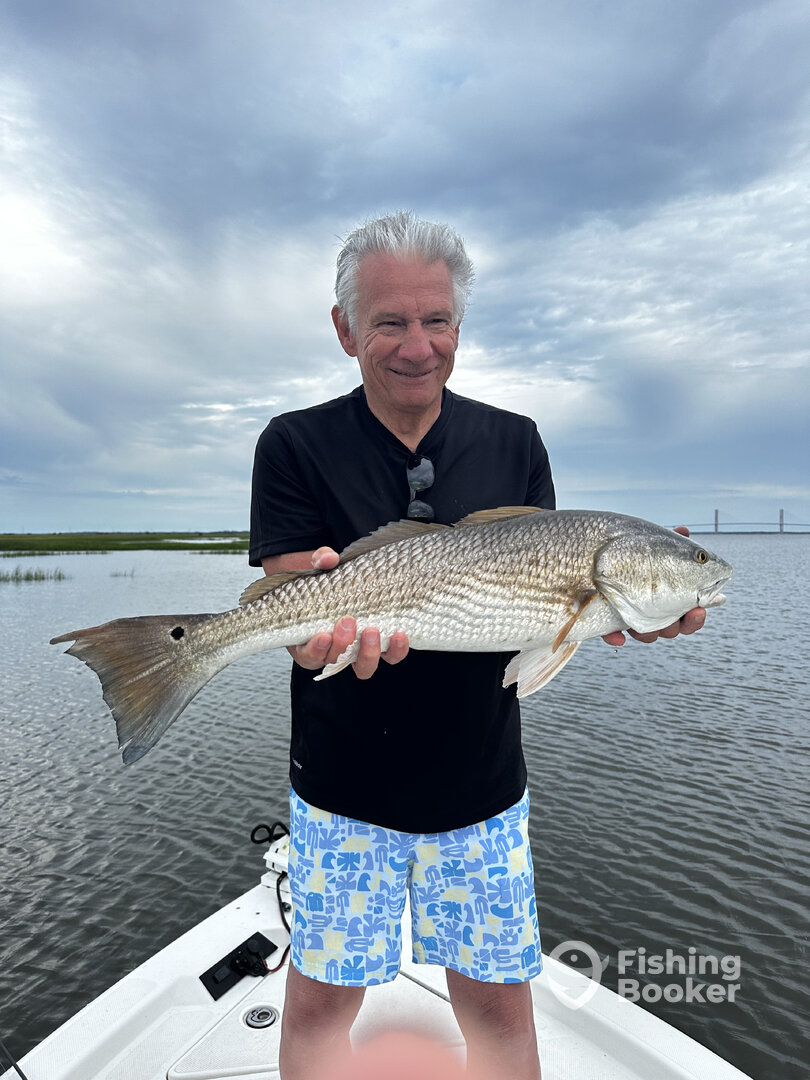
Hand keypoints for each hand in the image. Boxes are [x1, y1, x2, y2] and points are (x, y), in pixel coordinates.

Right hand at [287, 548, 409, 676]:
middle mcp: (333, 652)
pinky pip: (389, 656)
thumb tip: (329, 559)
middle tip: (348, 621)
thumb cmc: (327, 581)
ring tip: (373, 630)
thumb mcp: (320, 569)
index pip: (308, 655)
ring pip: (363, 667)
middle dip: (342, 645)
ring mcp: (358, 652)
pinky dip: (396, 650)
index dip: (315, 650)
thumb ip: (321, 562)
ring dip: (368, 653)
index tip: (323, 635)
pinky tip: (400, 634)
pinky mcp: (381, 647)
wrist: (349, 583)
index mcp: (310, 640)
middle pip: (336, 661)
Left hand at [601, 526, 706, 645]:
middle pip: (671, 629)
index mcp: (669, 600)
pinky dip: (615, 637)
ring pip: (646, 635)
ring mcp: (632, 620)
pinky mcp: (608, 622)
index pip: (688, 617)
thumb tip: (684, 530)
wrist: (597, 560)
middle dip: (678, 626)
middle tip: (681, 617)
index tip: (699, 610)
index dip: (695, 618)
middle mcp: (653, 614)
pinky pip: (612, 635)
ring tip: (649, 627)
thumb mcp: (652, 550)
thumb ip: (669, 543)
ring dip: (649, 633)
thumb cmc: (636, 558)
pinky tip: (617, 637)